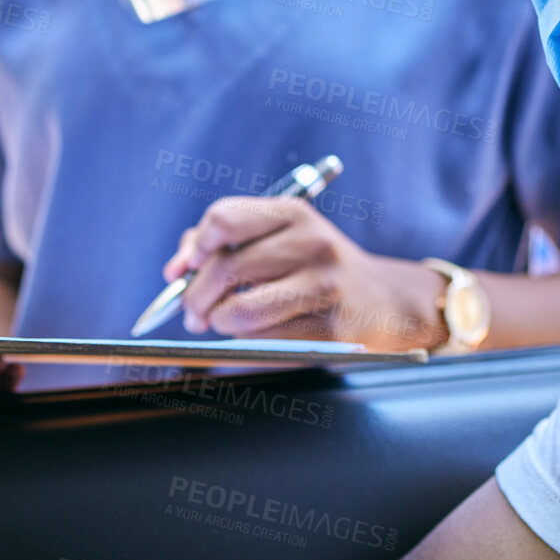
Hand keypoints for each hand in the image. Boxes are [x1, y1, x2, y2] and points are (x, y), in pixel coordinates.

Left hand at [162, 197, 447, 349]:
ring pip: (241, 311)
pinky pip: (264, 342)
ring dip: (219, 324)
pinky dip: (244, 345)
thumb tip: (175, 270)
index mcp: (293, 214)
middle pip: (226, 268)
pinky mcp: (331, 327)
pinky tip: (252, 337)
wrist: (384, 300)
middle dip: (195, 298)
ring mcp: (324, 285)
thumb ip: (220, 244)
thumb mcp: (278, 238)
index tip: (187, 269)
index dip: (195, 249)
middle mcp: (311, 243)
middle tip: (193, 312)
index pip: (223, 219)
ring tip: (222, 324)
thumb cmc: (314, 269)